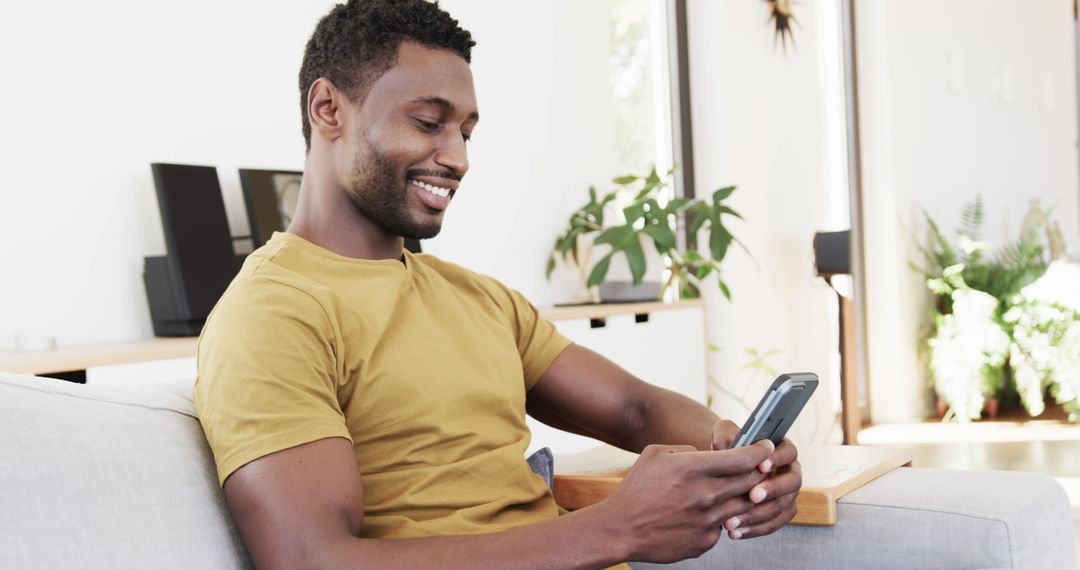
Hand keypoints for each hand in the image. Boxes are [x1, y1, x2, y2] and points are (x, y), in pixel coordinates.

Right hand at [600, 440, 773, 562]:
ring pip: (743, 505)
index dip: (761, 450)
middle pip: (751, 481)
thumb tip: (709, 454)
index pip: (744, 458)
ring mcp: (708, 521)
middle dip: (758, 472)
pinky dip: (720, 519)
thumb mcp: (656, 454)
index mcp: (693, 468)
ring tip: (730, 491)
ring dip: (743, 496)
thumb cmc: (636, 489)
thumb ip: (688, 449)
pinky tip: (703, 514)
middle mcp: (705, 495)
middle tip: (757, 468)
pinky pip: (724, 526)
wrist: (620, 529)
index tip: (766, 447)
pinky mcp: (706, 542)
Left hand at [712, 422, 801, 539]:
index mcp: (782, 449)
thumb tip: (724, 445)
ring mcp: (787, 495)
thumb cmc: (727, 447)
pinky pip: (773, 524)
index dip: (778, 458)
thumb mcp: (724, 434)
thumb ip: (725, 434)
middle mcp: (790, 472)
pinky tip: (735, 532)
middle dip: (773, 490)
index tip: (761, 465)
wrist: (722, 470)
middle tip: (752, 496)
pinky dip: (754, 529)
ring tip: (734, 519)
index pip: (789, 452)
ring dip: (759, 515)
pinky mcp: (780, 514)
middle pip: (793, 482)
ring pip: (783, 507)